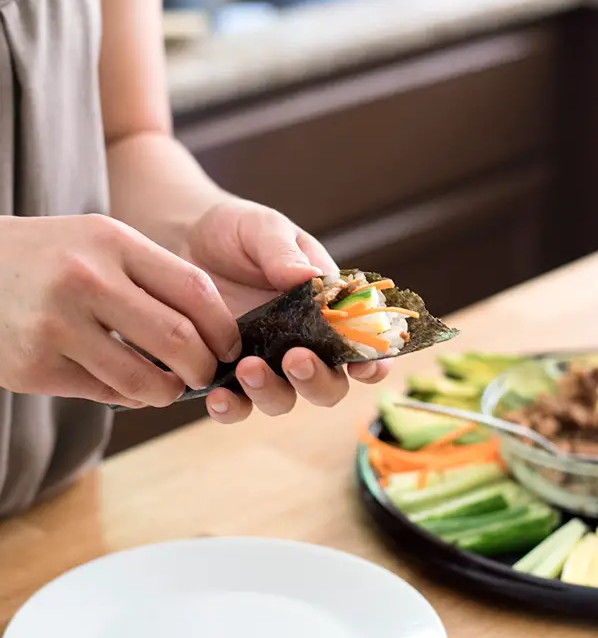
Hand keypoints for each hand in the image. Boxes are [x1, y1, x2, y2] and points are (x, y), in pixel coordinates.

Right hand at [0, 215, 239, 407]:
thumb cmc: (53, 256)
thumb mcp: (102, 241)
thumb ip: (154, 277)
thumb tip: (212, 332)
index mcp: (112, 242)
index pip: (194, 289)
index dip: (223, 327)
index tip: (230, 346)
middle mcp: (86, 280)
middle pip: (177, 339)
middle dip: (204, 367)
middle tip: (206, 374)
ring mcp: (56, 326)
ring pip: (142, 379)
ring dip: (167, 391)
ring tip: (169, 387)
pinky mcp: (34, 367)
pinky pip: (103, 394)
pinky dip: (126, 396)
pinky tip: (126, 384)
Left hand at [185, 200, 390, 422]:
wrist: (185, 237)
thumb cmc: (239, 231)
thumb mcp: (264, 229)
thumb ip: (285, 253)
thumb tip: (311, 277)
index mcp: (327, 312)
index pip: (363, 348)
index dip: (371, 364)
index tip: (362, 366)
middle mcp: (303, 346)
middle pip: (327, 386)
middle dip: (317, 380)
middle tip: (296, 358)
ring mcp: (265, 363)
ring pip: (282, 400)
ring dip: (271, 392)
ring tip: (247, 367)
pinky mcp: (225, 374)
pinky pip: (235, 405)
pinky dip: (231, 408)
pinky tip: (218, 397)